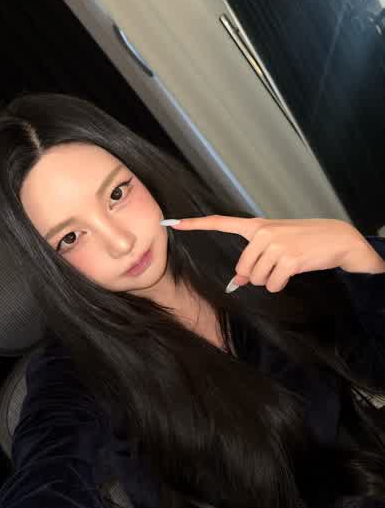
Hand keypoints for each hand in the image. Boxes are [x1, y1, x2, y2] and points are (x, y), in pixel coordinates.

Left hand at [164, 216, 370, 292]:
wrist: (336, 238)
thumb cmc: (304, 241)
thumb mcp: (276, 245)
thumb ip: (254, 258)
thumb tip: (238, 281)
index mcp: (256, 226)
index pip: (220, 222)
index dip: (194, 224)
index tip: (172, 222)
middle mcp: (262, 233)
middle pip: (243, 270)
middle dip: (257, 276)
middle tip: (277, 265)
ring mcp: (275, 245)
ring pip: (257, 280)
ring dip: (271, 280)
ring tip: (287, 266)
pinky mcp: (288, 259)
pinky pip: (272, 285)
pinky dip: (281, 285)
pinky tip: (292, 273)